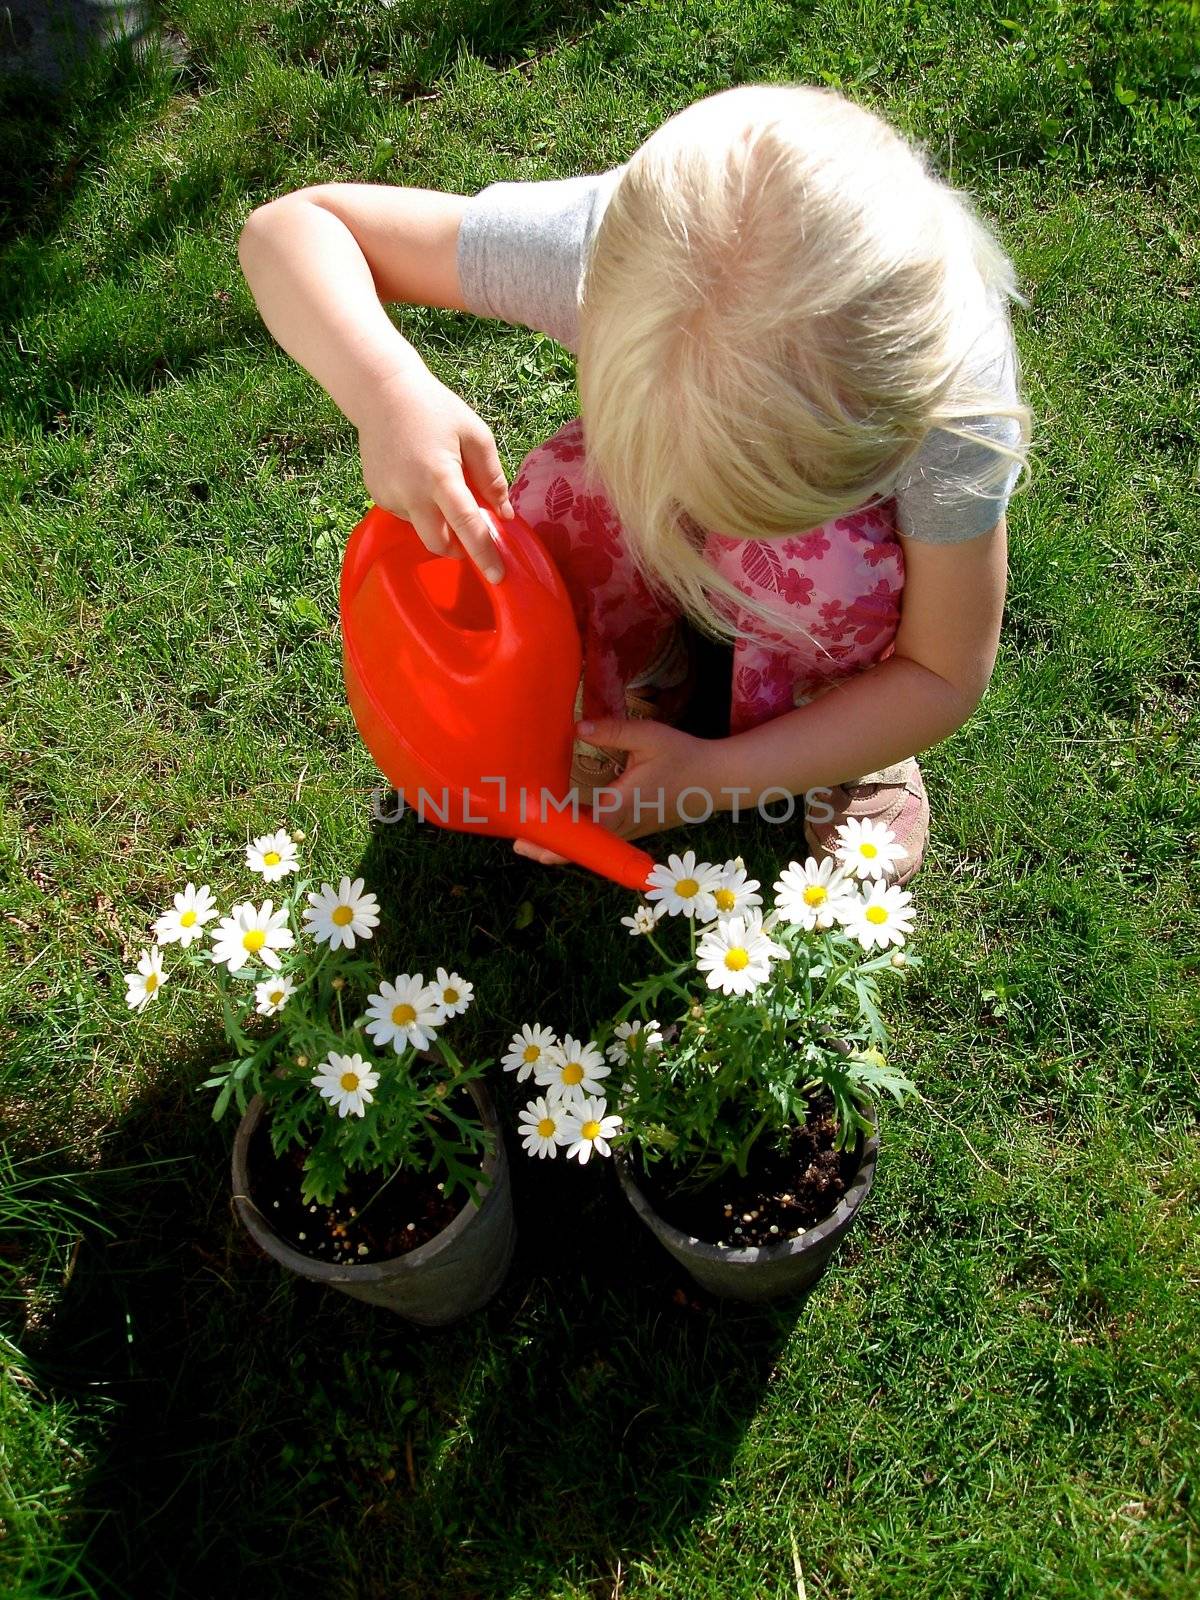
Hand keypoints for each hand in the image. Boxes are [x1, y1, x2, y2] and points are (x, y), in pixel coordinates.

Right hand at [356, 366, 513, 582]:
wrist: (382, 393)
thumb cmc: (435, 409)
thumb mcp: (475, 434)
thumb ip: (492, 476)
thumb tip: (504, 513)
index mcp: (440, 477)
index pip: (467, 526)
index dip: (484, 553)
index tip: (498, 577)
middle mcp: (411, 493)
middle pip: (438, 543)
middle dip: (457, 549)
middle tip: (471, 538)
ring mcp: (389, 496)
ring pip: (420, 528)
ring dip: (437, 521)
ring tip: (439, 485)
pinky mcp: (376, 494)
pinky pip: (404, 513)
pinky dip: (418, 507)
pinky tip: (417, 478)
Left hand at [513, 718, 713, 866]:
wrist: (715, 780)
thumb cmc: (682, 755)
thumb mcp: (647, 736)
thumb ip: (612, 731)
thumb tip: (576, 727)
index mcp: (624, 803)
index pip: (586, 829)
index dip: (558, 836)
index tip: (531, 836)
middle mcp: (625, 825)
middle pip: (584, 847)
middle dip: (551, 848)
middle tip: (518, 844)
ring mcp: (631, 832)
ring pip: (593, 849)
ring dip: (564, 847)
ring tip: (531, 840)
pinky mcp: (635, 830)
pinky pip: (604, 843)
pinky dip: (582, 842)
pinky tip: (565, 832)